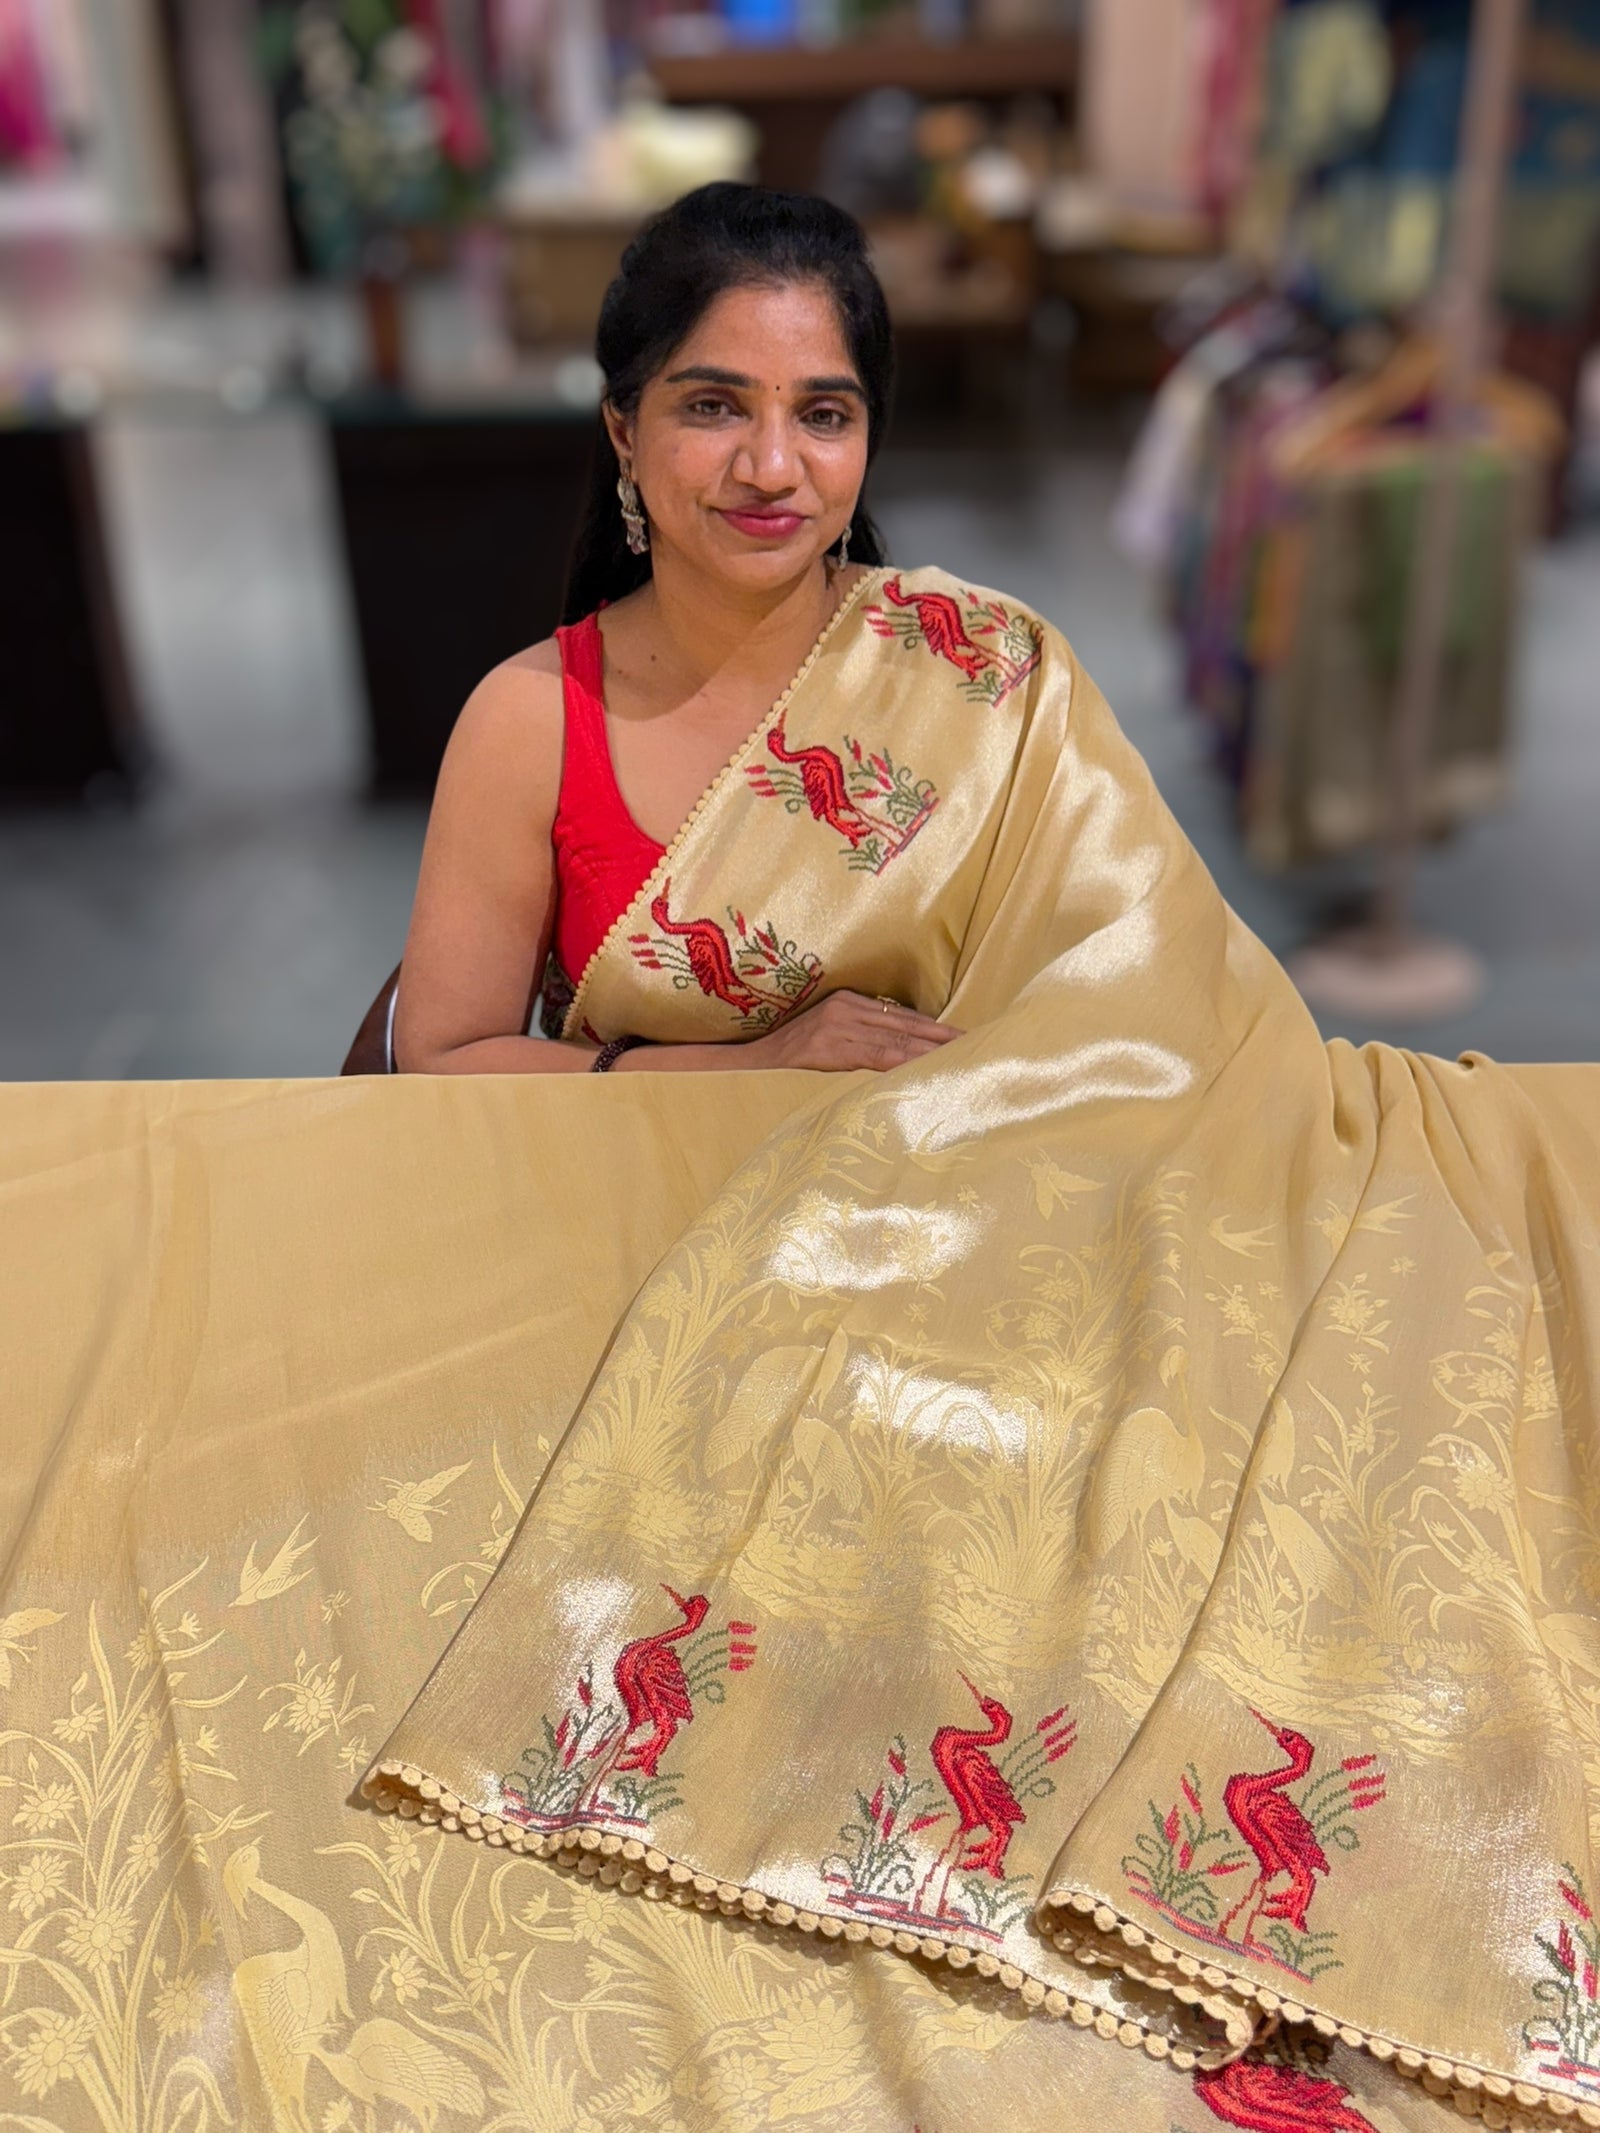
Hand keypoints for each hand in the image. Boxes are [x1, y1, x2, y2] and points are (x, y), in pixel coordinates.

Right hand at [745, 991, 960, 1072]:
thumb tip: (899, 1045)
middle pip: (906, 1025)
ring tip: (959, 1057)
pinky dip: (903, 1063)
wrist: (753, 1059)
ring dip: (930, 1051)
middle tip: (974, 1045)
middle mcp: (847, 1010)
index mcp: (849, 1001)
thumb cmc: (791, 1050)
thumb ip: (860, 1032)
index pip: (902, 1016)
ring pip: (896, 1042)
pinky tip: (924, 1068)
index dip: (934, 1026)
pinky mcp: (831, 1049)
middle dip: (941, 1037)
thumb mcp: (827, 1031)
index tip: (962, 1036)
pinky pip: (875, 1057)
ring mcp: (839, 1029)